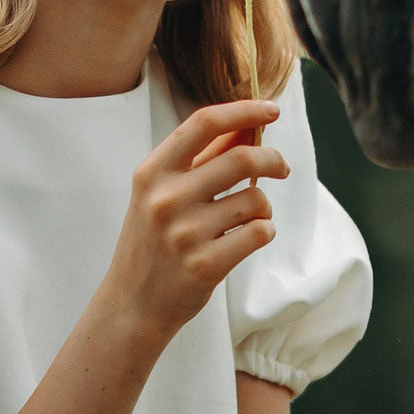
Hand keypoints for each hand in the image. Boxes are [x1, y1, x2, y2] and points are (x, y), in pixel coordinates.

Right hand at [104, 99, 290, 341]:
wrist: (132, 303)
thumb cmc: (152, 241)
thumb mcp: (160, 193)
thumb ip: (200, 159)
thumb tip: (246, 124)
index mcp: (152, 172)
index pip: (204, 123)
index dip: (244, 110)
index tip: (271, 110)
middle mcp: (166, 198)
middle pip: (242, 158)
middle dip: (273, 159)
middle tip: (281, 167)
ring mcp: (185, 233)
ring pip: (256, 199)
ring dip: (264, 206)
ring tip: (250, 218)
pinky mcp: (206, 264)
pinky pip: (260, 232)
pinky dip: (264, 231)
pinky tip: (246, 239)